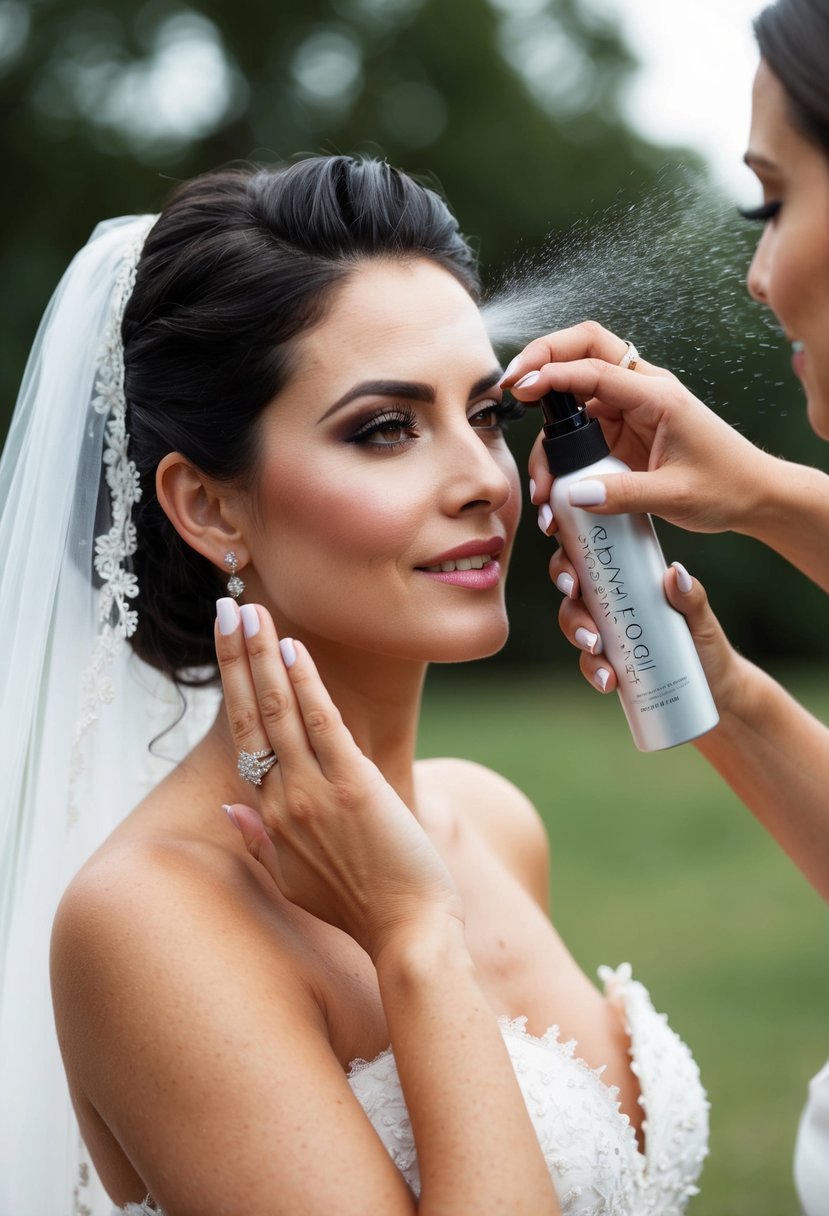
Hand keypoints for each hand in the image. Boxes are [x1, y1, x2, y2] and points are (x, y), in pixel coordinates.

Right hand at [215, 600, 461, 961]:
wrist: (407, 934)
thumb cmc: (359, 909)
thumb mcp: (294, 883)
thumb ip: (259, 843)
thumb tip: (229, 811)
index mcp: (269, 818)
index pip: (245, 737)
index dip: (234, 686)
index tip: (228, 644)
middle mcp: (283, 800)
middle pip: (251, 713)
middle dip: (237, 657)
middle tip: (227, 608)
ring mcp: (315, 791)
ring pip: (280, 711)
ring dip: (264, 657)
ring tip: (252, 612)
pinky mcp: (354, 786)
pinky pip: (323, 725)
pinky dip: (307, 687)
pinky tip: (295, 650)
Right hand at [502, 321, 773, 536]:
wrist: (753, 495)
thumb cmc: (726, 486)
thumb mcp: (675, 496)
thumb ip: (623, 495)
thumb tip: (572, 495)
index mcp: (658, 396)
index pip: (595, 367)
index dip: (553, 372)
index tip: (521, 388)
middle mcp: (642, 392)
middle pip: (584, 349)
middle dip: (544, 359)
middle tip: (512, 386)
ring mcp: (631, 408)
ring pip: (576, 390)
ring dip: (549, 418)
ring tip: (540, 477)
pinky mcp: (623, 429)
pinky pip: (582, 422)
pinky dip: (560, 442)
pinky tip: (552, 477)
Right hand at [550, 548, 746, 717]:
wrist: (714, 692)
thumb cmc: (707, 647)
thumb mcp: (701, 620)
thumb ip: (691, 598)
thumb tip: (675, 572)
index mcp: (629, 582)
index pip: (590, 559)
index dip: (568, 559)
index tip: (572, 575)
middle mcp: (612, 606)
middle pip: (573, 592)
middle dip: (568, 597)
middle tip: (578, 602)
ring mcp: (607, 636)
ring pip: (574, 626)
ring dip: (575, 632)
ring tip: (595, 647)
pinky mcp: (609, 665)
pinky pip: (589, 665)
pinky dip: (593, 671)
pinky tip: (608, 680)